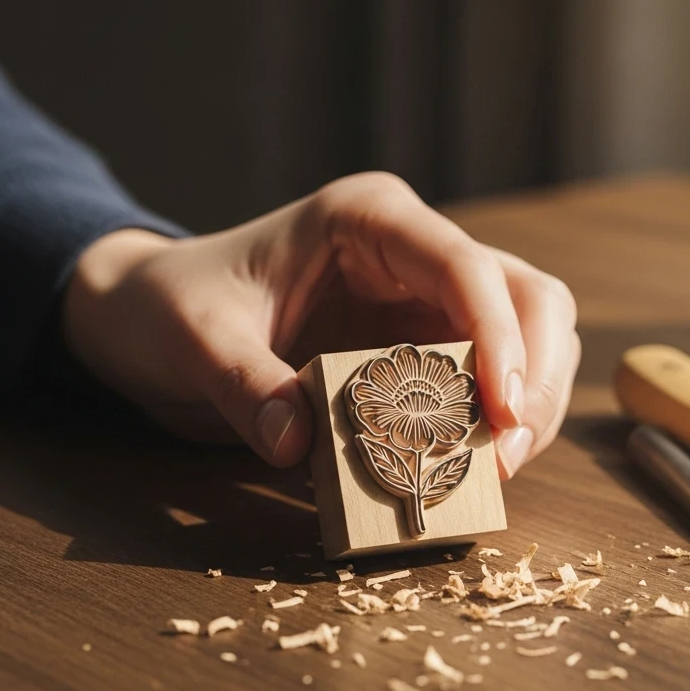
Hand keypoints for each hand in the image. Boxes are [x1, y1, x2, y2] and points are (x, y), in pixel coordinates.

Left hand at [61, 172, 578, 477]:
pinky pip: (496, 378)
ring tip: (496, 471)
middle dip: (534, 378)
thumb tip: (298, 445)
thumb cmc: (174, 304)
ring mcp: (432, 296)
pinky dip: (500, 424)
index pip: (465, 265)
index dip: (500, 336)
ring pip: (532, 335)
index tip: (502, 412)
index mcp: (370, 220)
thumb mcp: (195, 339)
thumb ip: (244, 385)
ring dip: (530, 404)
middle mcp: (418, 250)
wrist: (155, 316)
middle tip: (505, 458)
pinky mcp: (432, 343)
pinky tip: (475, 466)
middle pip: (529, 298)